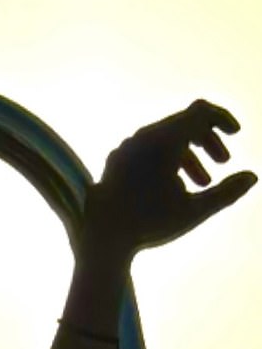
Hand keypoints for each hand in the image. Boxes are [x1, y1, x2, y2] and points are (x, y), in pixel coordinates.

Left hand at [80, 99, 256, 257]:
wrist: (101, 237)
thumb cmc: (149, 224)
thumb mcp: (194, 211)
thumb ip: (226, 193)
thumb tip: (252, 178)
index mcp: (163, 141)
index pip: (200, 112)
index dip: (222, 119)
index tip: (237, 135)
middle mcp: (142, 138)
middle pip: (183, 124)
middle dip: (207, 141)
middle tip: (223, 162)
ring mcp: (125, 148)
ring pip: (164, 139)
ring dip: (188, 155)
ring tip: (201, 184)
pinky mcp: (114, 162)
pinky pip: (145, 150)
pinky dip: (165, 160)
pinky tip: (172, 187)